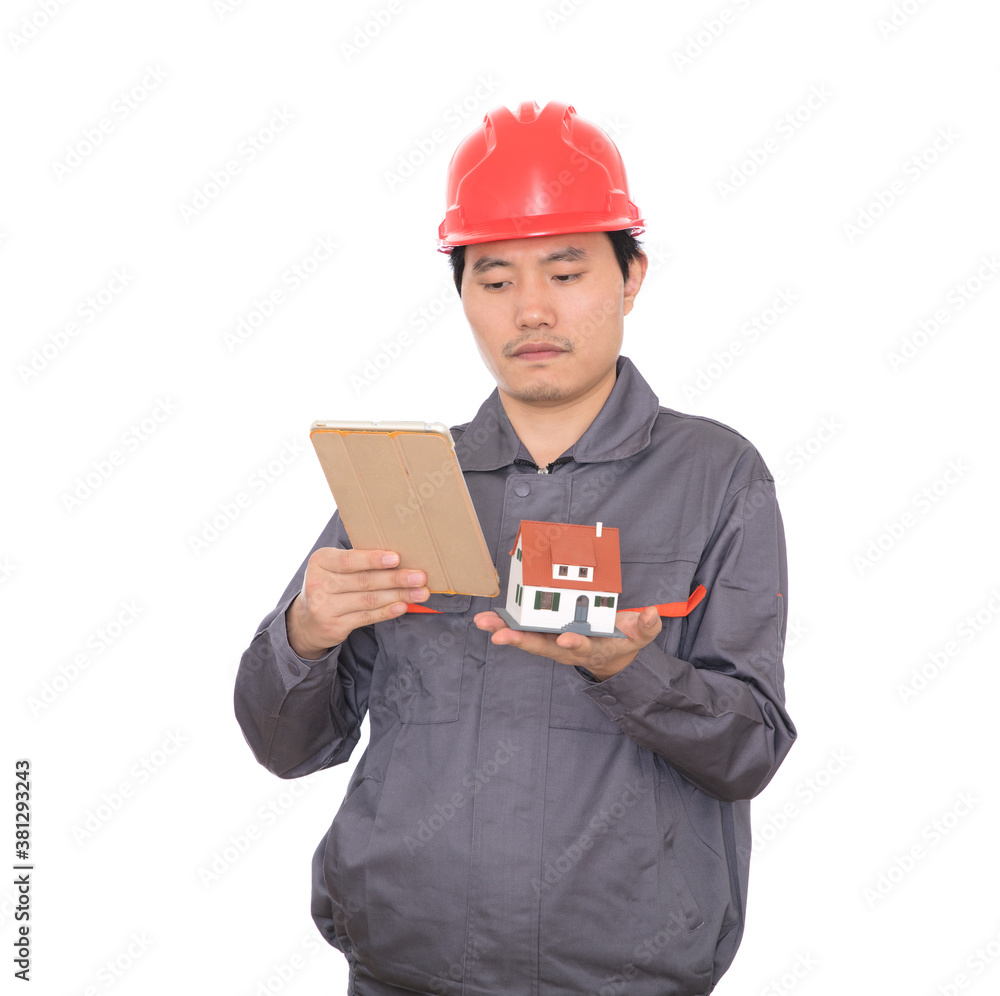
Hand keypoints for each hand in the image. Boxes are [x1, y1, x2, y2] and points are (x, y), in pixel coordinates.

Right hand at [286, 548, 428, 658]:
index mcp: (320, 561)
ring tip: (420, 593)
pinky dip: (387, 611)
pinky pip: (366, 617)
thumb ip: (358, 562)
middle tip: (420, 577)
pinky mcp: (334, 626)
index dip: (374, 560)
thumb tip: (400, 560)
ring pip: (369, 600)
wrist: (306, 621)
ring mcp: (324, 607)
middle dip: (396, 579)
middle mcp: (318, 584)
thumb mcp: (334, 568)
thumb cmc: (330, 585)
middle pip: (364, 581)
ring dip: (398, 596)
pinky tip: (403, 606)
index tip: (397, 558)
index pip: (350, 560)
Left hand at [472, 606, 661, 680]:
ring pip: (525, 637)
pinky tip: (486, 617)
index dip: (574, 643)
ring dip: (503, 630)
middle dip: (520, 640)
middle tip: (499, 635)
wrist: (609, 655)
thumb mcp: (640, 636)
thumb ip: (646, 626)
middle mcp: (565, 648)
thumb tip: (650, 613)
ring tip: (482, 623)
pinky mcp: (543, 632)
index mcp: (591, 648)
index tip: (566, 639)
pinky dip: (504, 623)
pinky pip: (521, 628)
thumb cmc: (622, 642)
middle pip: (541, 645)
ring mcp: (551, 641)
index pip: (581, 646)